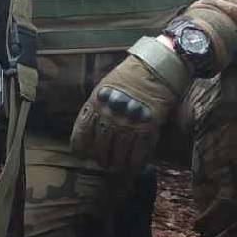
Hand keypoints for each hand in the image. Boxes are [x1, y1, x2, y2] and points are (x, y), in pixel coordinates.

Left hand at [70, 54, 183, 171]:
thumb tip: (92, 127)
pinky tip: (133, 167)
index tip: (83, 154)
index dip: (81, 148)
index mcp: (96, 103)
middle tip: (105, 162)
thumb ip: (97, 106)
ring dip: (117, 164)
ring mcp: (128, 123)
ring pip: (118, 154)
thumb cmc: (129, 76)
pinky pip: (138, 153)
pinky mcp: (147, 128)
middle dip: (102, 159)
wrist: (155, 69)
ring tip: (118, 167)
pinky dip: (135, 163)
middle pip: (100, 148)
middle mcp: (109, 116)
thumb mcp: (105, 87)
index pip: (81, 134)